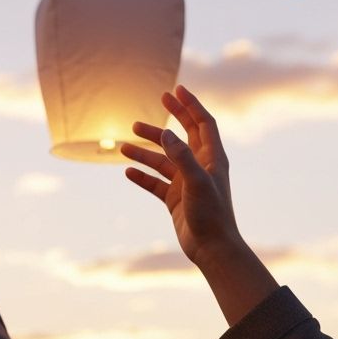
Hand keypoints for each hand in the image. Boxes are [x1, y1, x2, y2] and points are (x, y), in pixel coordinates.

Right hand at [121, 84, 240, 266]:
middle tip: (155, 102)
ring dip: (146, 151)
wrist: (212, 249)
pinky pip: (155, 183)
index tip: (176, 89)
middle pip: (183, 135)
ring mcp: (186, 183)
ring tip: (124, 144)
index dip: (191, 105)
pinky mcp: (175, 200)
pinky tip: (128, 172)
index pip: (203, 123)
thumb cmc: (211, 214)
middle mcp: (200, 167)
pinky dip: (142, 176)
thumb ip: (181, 156)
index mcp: (212, 158)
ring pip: (163, 160)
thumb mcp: (196, 181)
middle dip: (170, 118)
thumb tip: (165, 132)